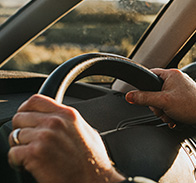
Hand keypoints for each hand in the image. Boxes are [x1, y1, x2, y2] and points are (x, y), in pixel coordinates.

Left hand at [8, 94, 124, 182]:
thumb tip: (59, 119)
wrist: (95, 181)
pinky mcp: (36, 153)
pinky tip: (29, 164)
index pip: (36, 100)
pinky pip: (13, 153)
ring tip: (31, 155)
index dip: (25, 109)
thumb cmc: (93, 161)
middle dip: (21, 130)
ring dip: (20, 147)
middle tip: (29, 142)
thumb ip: (70, 122)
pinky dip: (17, 160)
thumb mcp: (88, 132)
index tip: (25, 119)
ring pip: (15, 135)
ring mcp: (45, 136)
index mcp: (68, 115)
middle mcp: (55, 122)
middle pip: (20, 117)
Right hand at [126, 68, 195, 137]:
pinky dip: (170, 112)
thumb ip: (144, 98)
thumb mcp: (162, 102)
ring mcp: (181, 89)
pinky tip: (174, 117)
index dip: (145, 86)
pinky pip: (170, 104)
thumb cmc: (191, 106)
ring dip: (163, 111)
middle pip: (155, 91)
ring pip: (162, 99)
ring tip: (170, 115)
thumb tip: (130, 96)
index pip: (151, 74)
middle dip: (157, 105)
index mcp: (172, 74)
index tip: (144, 95)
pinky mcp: (184, 98)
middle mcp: (177, 79)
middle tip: (162, 110)